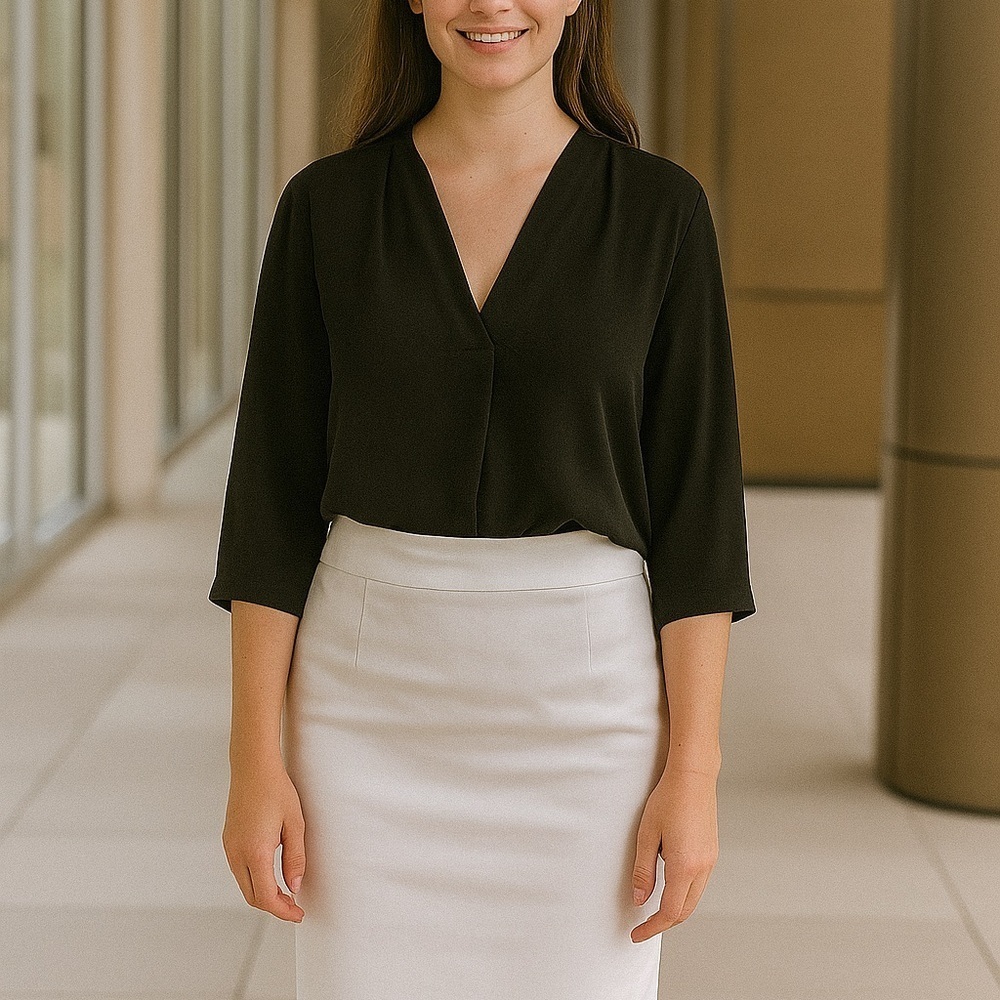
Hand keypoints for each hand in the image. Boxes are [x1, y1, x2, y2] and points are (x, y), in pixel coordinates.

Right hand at [222, 761, 306, 921]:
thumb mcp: (295, 824)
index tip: (298, 914)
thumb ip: (295, 858)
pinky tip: (270, 875)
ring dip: (263, 894)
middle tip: (295, 907)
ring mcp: (229, 847)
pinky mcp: (228, 840)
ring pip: (244, 884)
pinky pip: (239, 870)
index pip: (266, 897)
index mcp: (255, 852)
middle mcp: (237, 853)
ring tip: (286, 893)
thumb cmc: (276, 790)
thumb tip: (295, 886)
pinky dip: (254, 880)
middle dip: (274, 906)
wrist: (253, 767)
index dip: (283, 911)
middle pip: (252, 896)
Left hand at [630, 764, 719, 941]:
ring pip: (694, 898)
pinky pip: (699, 883)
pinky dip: (684, 893)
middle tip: (643, 926)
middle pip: (685, 911)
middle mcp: (702, 867)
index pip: (669, 912)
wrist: (694, 776)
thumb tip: (640, 899)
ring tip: (653, 908)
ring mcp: (710, 860)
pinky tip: (670, 885)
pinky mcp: (712, 852)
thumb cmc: (668, 799)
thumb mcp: (647, 834)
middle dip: (664, 923)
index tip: (637, 934)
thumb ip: (643, 870)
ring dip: (675, 909)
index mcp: (684, 866)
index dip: (652, 927)